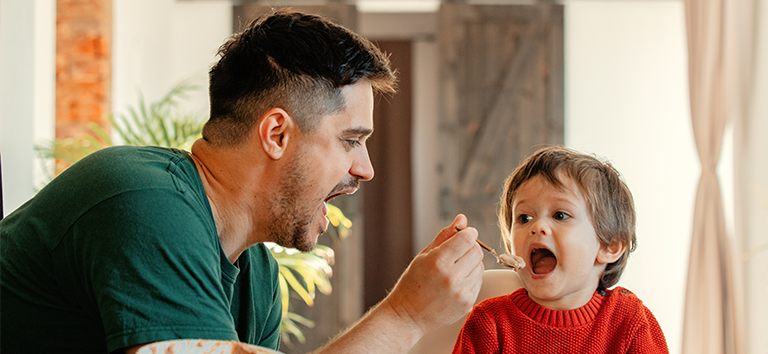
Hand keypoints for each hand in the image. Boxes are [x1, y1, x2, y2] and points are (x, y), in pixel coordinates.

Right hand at [381, 214, 483, 335]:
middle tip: (457, 253)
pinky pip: (478, 282)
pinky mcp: (467, 303)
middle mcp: (452, 277)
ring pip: (481, 266)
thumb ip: (445, 235)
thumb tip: (462, 218)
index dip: (468, 233)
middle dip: (470, 248)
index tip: (464, 235)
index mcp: (438, 262)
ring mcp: (461, 292)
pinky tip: (456, 282)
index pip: (467, 238)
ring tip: (455, 269)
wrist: (408, 316)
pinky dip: (471, 278)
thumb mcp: (424, 255)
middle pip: (477, 251)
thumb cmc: (413, 283)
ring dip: (472, 263)